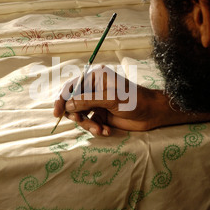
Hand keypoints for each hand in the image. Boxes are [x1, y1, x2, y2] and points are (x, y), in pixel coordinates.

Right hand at [53, 65, 209, 135]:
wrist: (152, 113)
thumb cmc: (134, 100)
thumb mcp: (111, 99)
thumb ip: (88, 101)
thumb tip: (68, 106)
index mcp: (95, 78)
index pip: (72, 87)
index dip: (62, 99)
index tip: (57, 112)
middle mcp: (93, 89)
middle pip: (73, 103)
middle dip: (77, 115)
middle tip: (82, 121)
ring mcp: (97, 103)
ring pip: (81, 116)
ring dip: (88, 124)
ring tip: (100, 129)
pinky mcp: (102, 115)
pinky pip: (90, 123)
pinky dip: (96, 129)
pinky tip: (106, 131)